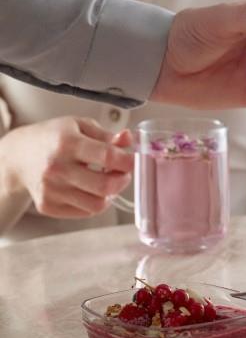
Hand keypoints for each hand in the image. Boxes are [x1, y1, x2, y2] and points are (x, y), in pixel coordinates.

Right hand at [0, 117, 132, 218]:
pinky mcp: (48, 206)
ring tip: (106, 181)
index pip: (108, 156)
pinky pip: (84, 212)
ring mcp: (51, 190)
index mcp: (68, 143)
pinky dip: (95, 202)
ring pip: (97, 204)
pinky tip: (90, 189)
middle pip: (105, 186)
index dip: (128, 161)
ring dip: (110, 194)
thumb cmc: (53, 137)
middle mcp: (57, 168)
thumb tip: (129, 139)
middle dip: (123, 180)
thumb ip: (107, 135)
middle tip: (123, 173)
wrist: (19, 156)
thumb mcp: (79, 126)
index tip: (134, 159)